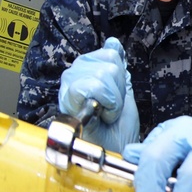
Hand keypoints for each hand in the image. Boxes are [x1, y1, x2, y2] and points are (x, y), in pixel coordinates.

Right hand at [58, 36, 138, 152]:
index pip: (110, 54)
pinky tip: (101, 115)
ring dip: (113, 99)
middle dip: (119, 89)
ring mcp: (68, 87)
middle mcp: (74, 75)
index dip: (122, 77)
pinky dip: (105, 103)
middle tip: (112, 106)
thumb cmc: (118, 127)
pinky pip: (91, 87)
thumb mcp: (124, 91)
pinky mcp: (67, 100)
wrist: (116, 148)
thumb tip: (113, 43)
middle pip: (108, 64)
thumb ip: (117, 67)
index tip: (117, 96)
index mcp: (87, 70)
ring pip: (102, 75)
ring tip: (107, 112)